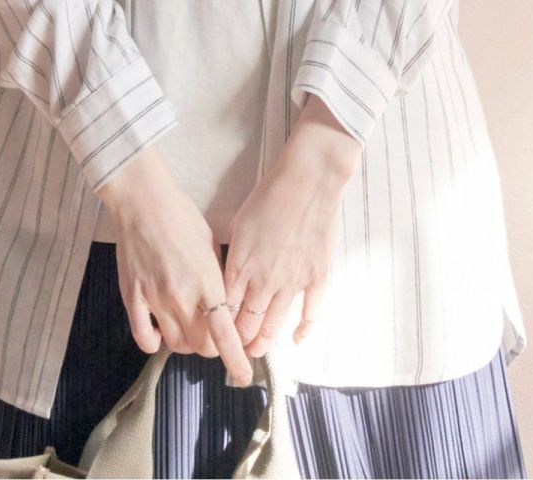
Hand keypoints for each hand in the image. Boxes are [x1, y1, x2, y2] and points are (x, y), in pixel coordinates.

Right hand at [96, 145, 254, 386]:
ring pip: (176, 345)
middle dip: (213, 347)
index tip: (244, 375)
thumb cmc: (182, 216)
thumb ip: (218, 279)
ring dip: (186, 344)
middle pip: (202, 346)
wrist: (143, 200)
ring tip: (188, 328)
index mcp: (207, 281)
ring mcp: (155, 299)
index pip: (225, 334)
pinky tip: (159, 333)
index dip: (236, 360)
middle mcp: (182, 296)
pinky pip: (144, 338)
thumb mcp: (212, 244)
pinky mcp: (132, 297)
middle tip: (213, 336)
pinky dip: (154, 343)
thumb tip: (224, 305)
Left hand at [222, 95, 360, 357]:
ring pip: (274, 325)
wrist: (308, 180)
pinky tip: (296, 338)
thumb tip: (227, 277)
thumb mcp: (239, 224)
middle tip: (235, 352)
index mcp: (241, 265)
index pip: (224, 309)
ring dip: (264, 343)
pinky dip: (303, 330)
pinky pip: (311, 313)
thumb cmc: (270, 195)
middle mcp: (264, 280)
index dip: (219, 327)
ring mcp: (292, 281)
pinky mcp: (316, 277)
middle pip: (247, 324)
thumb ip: (233, 256)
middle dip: (239, 342)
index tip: (216, 335)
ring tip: (257, 352)